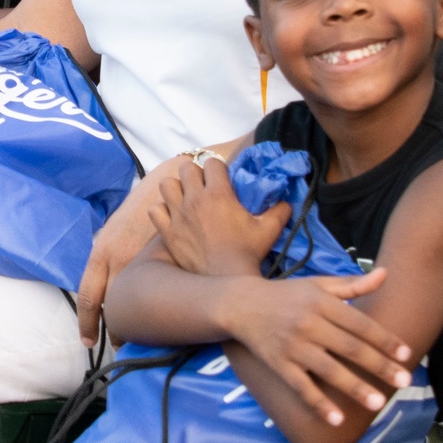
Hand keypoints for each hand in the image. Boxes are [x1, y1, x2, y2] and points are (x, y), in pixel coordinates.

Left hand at [76, 166, 174, 344]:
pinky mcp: (166, 260)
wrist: (171, 184)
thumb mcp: (116, 230)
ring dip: (138, 322)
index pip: (89, 297)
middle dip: (116, 330)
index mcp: (101, 251)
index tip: (88, 342)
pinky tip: (167, 313)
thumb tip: (107, 282)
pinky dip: (160, 305)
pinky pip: (161, 292)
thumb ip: (109, 257)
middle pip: (111, 307)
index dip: (87, 323)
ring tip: (144, 336)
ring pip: (135, 304)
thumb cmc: (143, 206)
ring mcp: (142, 260)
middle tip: (121, 344)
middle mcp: (117, 258)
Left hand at [151, 155, 288, 276]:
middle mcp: (194, 199)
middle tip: (203, 187)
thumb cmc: (247, 254)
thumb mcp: (269, 230)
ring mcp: (177, 214)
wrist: (224, 279)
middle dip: (195, 173)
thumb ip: (280, 211)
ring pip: (166, 185)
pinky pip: (155, 210)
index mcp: (218, 193)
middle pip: (186, 167)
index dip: (217, 168)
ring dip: (175, 189)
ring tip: (184, 199)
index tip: (222, 178)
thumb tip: (287, 202)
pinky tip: (172, 218)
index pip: (212, 162)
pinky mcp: (167, 231)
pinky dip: (162, 211)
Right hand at [221, 271, 411, 423]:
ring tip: (377, 403)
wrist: (240, 304)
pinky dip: (319, 404)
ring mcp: (293, 347)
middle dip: (379, 366)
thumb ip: (352, 284)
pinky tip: (337, 419)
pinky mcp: (278, 365)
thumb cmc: (285, 295)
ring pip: (329, 370)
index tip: (406, 354)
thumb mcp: (318, 284)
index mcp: (321, 303)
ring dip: (355, 387)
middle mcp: (309, 324)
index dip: (384, 339)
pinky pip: (301, 387)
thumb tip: (385, 274)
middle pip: (350, 348)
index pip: (360, 323)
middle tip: (404, 381)